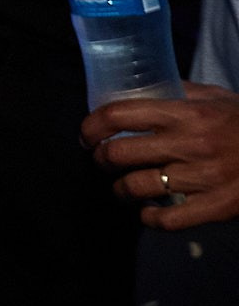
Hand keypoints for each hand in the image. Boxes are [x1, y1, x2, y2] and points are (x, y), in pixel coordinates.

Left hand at [84, 83, 238, 228]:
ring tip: (123, 188)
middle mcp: (190, 143)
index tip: (86, 135)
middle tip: (102, 161)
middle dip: (101, 159)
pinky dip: (150, 218)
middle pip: (119, 154)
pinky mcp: (219, 206)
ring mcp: (204, 177)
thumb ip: (182, 92)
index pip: (119, 115)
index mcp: (187, 112)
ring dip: (121, 190)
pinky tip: (148, 213)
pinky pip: (169, 219)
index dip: (91, 126)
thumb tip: (143, 86)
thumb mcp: (218, 98)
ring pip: (137, 187)